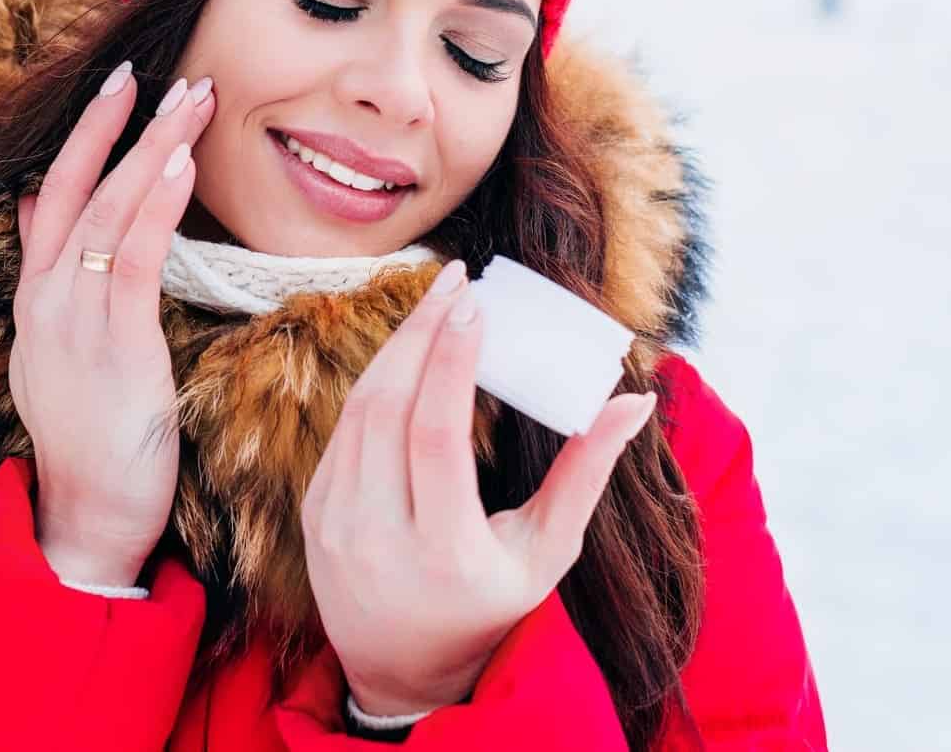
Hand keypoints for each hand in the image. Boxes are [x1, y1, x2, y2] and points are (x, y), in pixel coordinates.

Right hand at [9, 63, 214, 588]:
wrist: (85, 517)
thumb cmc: (90, 436)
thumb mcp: (56, 348)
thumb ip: (48, 275)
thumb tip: (35, 206)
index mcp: (36, 299)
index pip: (53, 196)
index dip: (86, 137)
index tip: (118, 86)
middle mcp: (45, 301)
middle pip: (76, 190)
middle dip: (117, 126)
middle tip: (157, 71)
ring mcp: (72, 323)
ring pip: (108, 213)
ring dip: (151, 150)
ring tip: (191, 101)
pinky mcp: (113, 348)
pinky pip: (133, 260)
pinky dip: (156, 206)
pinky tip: (182, 166)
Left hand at [300, 259, 658, 717]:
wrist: (404, 670)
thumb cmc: (492, 604)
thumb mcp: (548, 551)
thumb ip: (587, 474)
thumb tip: (636, 400)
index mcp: (445, 551)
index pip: (437, 436)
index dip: (451, 362)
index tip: (471, 301)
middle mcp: (378, 538)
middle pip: (388, 408)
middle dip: (421, 332)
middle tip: (454, 280)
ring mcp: (336, 526)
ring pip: (359, 410)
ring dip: (396, 347)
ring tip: (435, 302)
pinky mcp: (313, 513)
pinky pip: (343, 431)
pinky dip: (376, 383)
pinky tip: (408, 351)